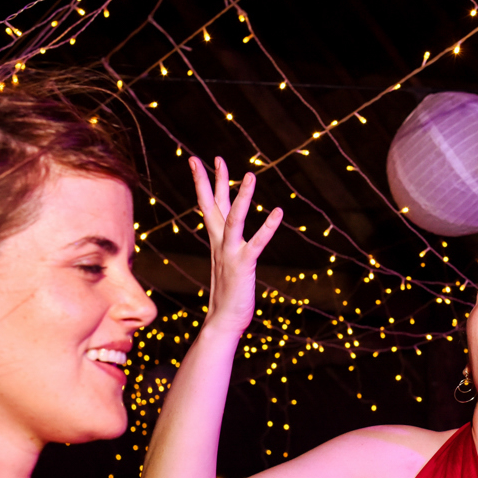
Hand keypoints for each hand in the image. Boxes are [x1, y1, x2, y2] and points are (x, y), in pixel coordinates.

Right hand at [191, 156, 282, 335]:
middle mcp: (220, 243)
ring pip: (234, 219)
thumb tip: (228, 240)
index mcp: (217, 241)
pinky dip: (268, 227)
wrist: (223, 320)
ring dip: (242, 197)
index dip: (204, 183)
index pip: (208, 206)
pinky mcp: (243, 265)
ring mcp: (230, 253)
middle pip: (213, 205)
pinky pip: (256, 243)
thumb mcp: (227, 265)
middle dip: (212, 180)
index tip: (199, 161)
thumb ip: (227, 249)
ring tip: (250, 174)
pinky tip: (278, 213)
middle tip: (213, 157)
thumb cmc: (228, 295)